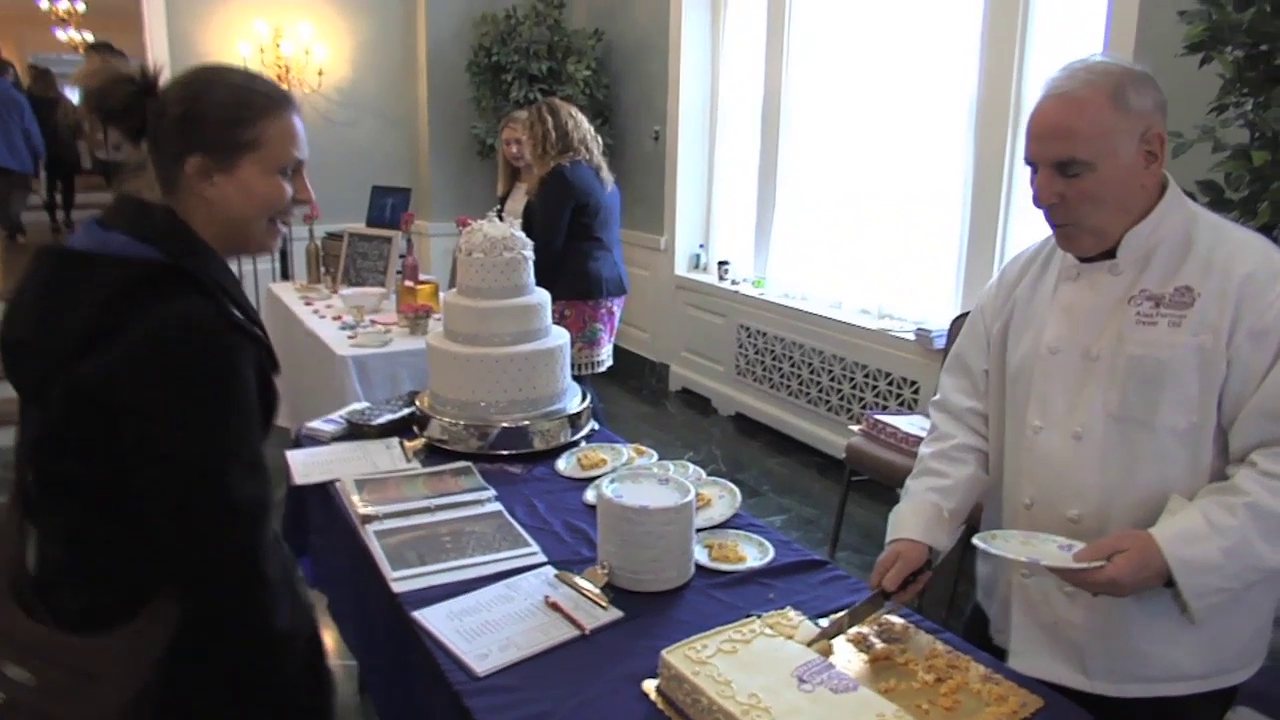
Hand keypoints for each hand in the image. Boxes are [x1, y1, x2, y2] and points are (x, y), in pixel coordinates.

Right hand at [869, 539, 932, 602]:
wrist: (923, 531)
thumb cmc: (912, 547)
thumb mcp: (905, 564)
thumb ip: (894, 578)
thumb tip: (885, 592)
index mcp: (881, 568)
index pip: (875, 588)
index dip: (888, 595)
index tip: (902, 592)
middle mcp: (885, 570)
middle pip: (891, 590)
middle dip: (907, 590)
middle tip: (919, 582)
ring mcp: (894, 569)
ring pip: (901, 586)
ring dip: (915, 584)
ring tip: (925, 575)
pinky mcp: (903, 567)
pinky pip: (908, 579)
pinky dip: (917, 578)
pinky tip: (925, 572)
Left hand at [1051, 529, 1171, 596]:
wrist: (1173, 557)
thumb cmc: (1147, 545)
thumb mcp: (1120, 541)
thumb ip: (1096, 550)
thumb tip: (1074, 559)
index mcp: (1112, 577)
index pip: (1080, 577)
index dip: (1062, 571)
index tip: (1047, 563)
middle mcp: (1114, 589)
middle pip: (1083, 585)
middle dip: (1066, 575)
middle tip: (1050, 564)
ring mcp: (1120, 592)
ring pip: (1090, 587)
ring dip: (1075, 579)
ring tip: (1061, 567)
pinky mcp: (1124, 591)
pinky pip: (1099, 587)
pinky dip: (1087, 580)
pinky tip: (1081, 572)